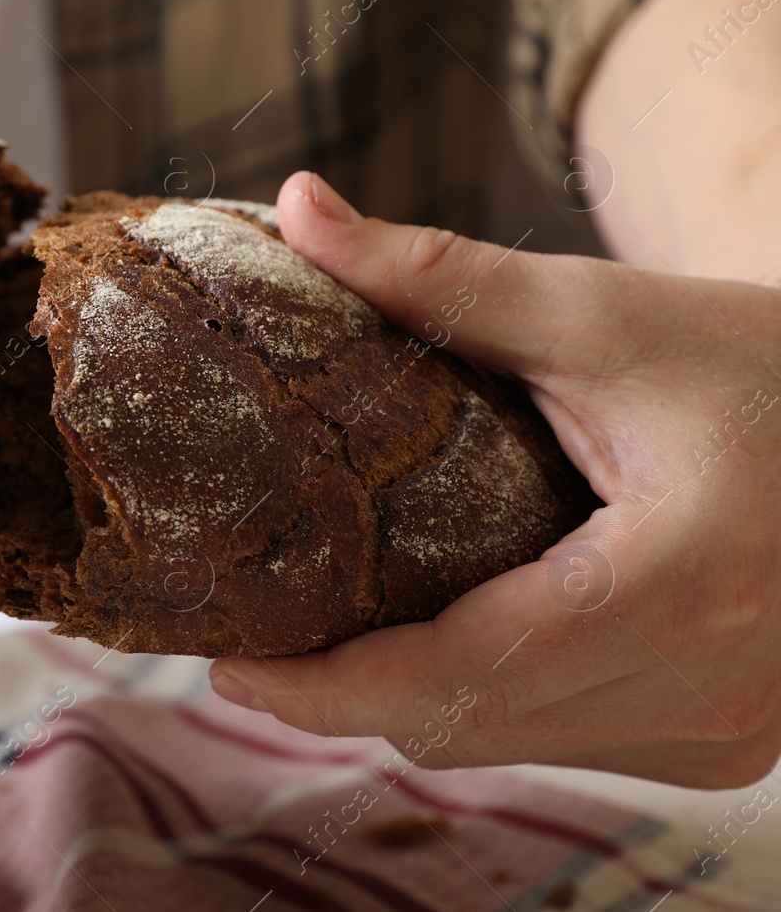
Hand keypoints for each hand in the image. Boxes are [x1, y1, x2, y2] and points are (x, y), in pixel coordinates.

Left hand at [209, 171, 780, 788]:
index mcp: (678, 586)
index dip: (330, 690)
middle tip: (257, 648)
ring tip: (327, 645)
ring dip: (414, 706)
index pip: (463, 675)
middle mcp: (712, 689)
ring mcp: (729, 732)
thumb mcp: (604, 316)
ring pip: (515, 746)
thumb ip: (442, 275)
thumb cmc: (765, 364)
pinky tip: (441, 648)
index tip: (230, 663)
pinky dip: (493, 705)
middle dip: (349, 700)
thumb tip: (300, 211)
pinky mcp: (730, 742)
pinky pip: (569, 742)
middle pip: (473, 727)